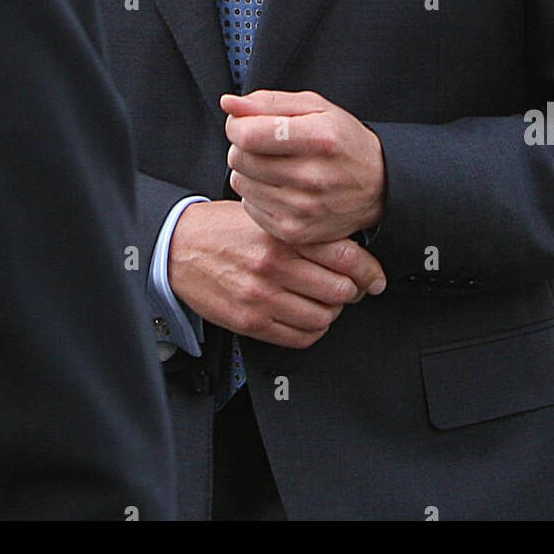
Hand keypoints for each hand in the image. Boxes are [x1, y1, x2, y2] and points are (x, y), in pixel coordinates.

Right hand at [167, 199, 385, 349]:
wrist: (178, 248)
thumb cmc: (222, 228)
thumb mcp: (264, 215)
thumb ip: (302, 230)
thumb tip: (349, 247)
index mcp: (281, 234)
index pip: (345, 256)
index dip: (369, 270)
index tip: (375, 277)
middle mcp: (274, 265)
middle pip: (340, 290)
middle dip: (353, 291)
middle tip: (353, 288)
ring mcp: (262, 296)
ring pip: (323, 317)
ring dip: (332, 311)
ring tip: (326, 301)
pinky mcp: (250, 322)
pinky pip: (300, 337)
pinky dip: (313, 330)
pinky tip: (308, 316)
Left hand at [223, 89, 385, 245]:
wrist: (379, 187)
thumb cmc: (343, 141)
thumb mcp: (315, 108)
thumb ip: (268, 102)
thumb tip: (228, 104)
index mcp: (320, 138)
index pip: (248, 135)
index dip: (237, 125)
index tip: (245, 124)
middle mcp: (312, 177)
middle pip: (240, 158)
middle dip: (243, 146)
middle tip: (265, 144)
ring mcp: (303, 209)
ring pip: (240, 182)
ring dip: (249, 171)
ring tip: (275, 166)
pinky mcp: (294, 231)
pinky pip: (249, 206)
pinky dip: (257, 194)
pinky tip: (280, 187)